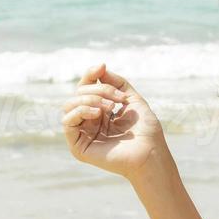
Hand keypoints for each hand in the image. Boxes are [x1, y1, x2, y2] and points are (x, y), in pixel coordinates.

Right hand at [62, 62, 166, 178]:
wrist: (151, 153)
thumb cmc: (146, 130)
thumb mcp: (132, 99)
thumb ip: (116, 83)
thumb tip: (100, 67)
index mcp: (100, 112)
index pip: (86, 88)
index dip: (90, 75)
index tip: (101, 66)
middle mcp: (89, 122)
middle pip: (78, 94)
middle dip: (98, 91)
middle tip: (117, 100)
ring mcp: (82, 134)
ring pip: (69, 106)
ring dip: (89, 100)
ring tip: (109, 107)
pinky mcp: (78, 146)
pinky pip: (68, 122)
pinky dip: (80, 111)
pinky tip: (98, 114)